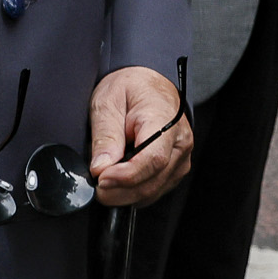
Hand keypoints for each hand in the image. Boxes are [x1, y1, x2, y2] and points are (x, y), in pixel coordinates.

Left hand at [89, 66, 192, 207]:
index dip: (126, 176)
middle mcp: (180, 142)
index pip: (153, 158)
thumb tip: (100, 168)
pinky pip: (155, 189)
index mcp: (165, 120)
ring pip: (154, 190)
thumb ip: (106, 136)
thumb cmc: (130, 87)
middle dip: (121, 191)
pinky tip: (118, 182)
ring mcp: (181, 157)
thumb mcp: (108, 102)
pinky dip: (134, 192)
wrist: (148, 83)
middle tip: (96, 187)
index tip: (102, 178)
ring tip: (104, 183)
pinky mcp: (175, 168)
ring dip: (125, 195)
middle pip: (153, 180)